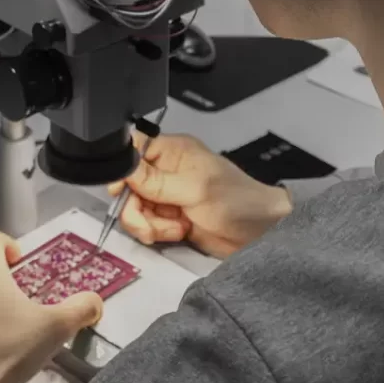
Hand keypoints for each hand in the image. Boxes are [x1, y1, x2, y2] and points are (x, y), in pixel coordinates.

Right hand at [109, 134, 292, 258]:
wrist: (259, 232)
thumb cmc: (238, 201)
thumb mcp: (194, 188)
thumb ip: (156, 181)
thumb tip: (124, 169)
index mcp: (173, 151)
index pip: (134, 150)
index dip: (123, 171)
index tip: (123, 191)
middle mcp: (166, 171)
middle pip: (129, 185)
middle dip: (136, 208)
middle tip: (150, 221)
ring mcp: (167, 196)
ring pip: (135, 209)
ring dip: (149, 224)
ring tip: (174, 227)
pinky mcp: (170, 218)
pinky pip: (147, 225)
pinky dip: (158, 232)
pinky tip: (178, 232)